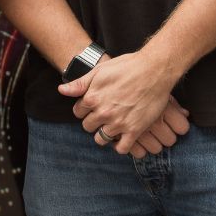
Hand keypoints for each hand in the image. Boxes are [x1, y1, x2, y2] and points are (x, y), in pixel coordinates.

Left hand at [59, 51, 179, 154]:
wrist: (154, 71)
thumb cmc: (126, 67)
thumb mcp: (99, 71)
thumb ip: (79, 84)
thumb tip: (61, 90)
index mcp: (92, 98)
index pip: (78, 112)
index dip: (84, 109)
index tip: (93, 106)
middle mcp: (102, 113)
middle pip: (88, 126)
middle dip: (93, 121)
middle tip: (103, 116)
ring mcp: (118, 123)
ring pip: (101, 139)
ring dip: (104, 135)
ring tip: (111, 127)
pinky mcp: (134, 130)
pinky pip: (122, 148)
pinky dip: (120, 146)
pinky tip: (122, 138)